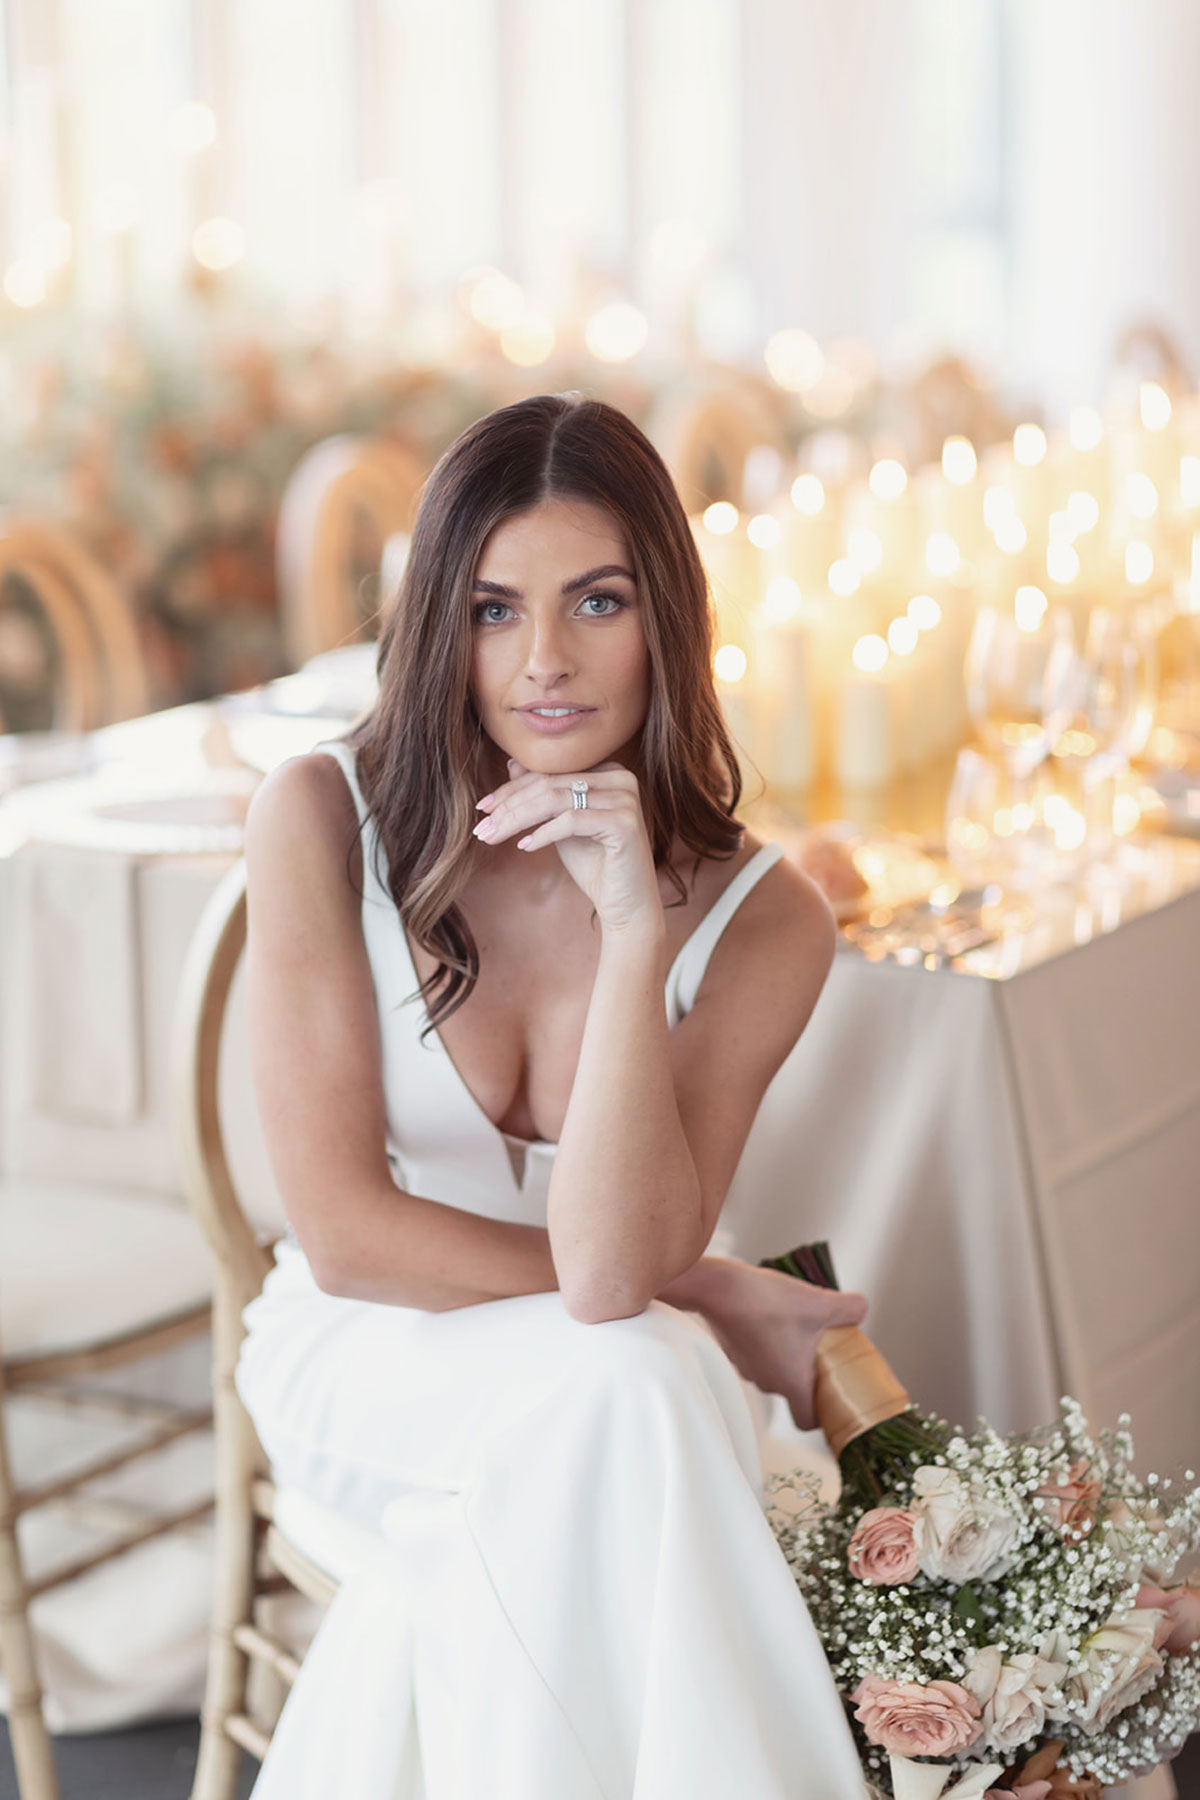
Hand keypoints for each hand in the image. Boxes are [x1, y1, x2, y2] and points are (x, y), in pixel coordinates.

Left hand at [473, 757, 661, 936]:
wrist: (626, 904)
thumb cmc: (595, 864)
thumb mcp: (561, 825)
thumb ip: (544, 795)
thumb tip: (512, 764)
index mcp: (607, 772)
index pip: (549, 774)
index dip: (511, 790)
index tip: (483, 808)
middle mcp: (620, 778)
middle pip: (549, 785)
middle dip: (509, 806)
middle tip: (482, 827)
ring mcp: (625, 798)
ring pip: (555, 800)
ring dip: (517, 819)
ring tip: (493, 836)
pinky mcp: (624, 822)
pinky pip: (571, 821)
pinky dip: (542, 833)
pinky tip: (523, 847)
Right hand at [696, 1260, 868, 1431]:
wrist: (718, 1288)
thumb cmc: (767, 1303)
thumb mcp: (819, 1303)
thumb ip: (850, 1309)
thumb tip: (862, 1310)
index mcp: (791, 1383)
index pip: (808, 1420)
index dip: (823, 1414)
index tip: (833, 1396)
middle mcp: (768, 1383)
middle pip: (795, 1390)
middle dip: (810, 1371)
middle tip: (823, 1347)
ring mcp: (748, 1368)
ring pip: (776, 1369)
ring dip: (788, 1353)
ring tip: (798, 1324)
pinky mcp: (734, 1351)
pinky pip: (759, 1355)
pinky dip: (768, 1342)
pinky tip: (772, 1315)